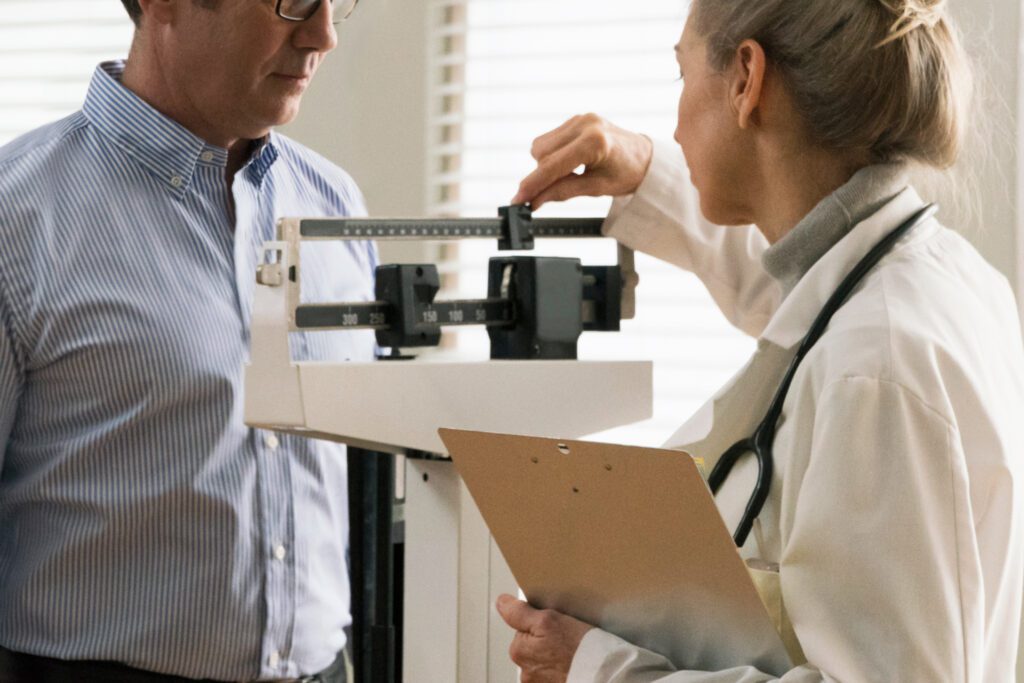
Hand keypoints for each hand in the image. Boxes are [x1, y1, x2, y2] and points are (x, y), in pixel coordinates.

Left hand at [496, 594, 594, 682]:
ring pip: (546, 659)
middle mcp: (525, 671)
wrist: (602, 675)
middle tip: (567, 637)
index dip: (541, 621)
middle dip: (548, 640)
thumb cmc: (578, 650)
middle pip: (534, 645)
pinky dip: (563, 667)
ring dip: (556, 655)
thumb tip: (502, 603)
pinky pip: (556, 672)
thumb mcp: (547, 620)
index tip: (555, 624)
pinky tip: (574, 663)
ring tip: (573, 651)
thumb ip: (519, 612)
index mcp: (518, 651)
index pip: (524, 627)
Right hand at [512, 114, 653, 209]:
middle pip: (541, 154)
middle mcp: (585, 125)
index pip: (553, 166)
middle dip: (541, 175)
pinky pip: (549, 139)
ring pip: (541, 146)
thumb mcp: (595, 189)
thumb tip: (535, 201)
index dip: (533, 184)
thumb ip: (562, 192)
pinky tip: (569, 163)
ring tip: (569, 174)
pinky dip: (552, 155)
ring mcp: (580, 119)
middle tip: (549, 193)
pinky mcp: (576, 119)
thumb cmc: (627, 174)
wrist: (644, 158)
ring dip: (545, 164)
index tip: (518, 200)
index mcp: (594, 142)